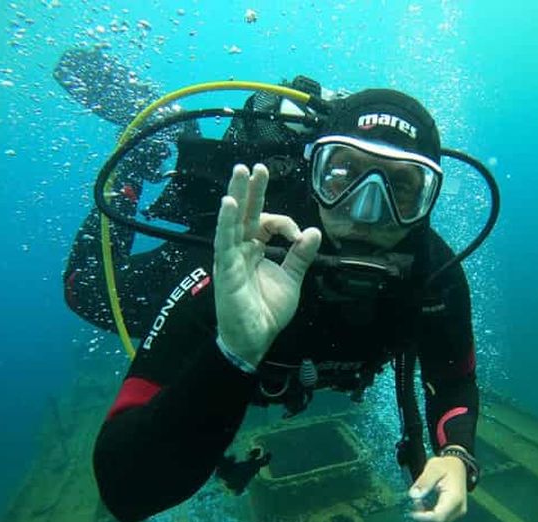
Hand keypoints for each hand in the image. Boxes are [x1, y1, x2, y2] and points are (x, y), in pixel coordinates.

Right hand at [214, 163, 321, 366]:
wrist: (255, 338)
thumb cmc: (267, 311)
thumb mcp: (292, 279)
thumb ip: (300, 255)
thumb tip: (313, 231)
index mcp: (254, 250)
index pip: (265, 222)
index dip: (284, 222)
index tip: (298, 236)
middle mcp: (239, 249)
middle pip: (244, 213)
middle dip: (250, 189)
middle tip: (255, 167)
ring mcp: (230, 257)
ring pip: (232, 220)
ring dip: (236, 195)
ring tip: (240, 172)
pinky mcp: (225, 268)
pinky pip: (224, 241)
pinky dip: (226, 222)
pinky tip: (229, 204)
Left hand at [408, 453, 467, 521]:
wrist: (458, 466)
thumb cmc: (444, 466)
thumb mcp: (433, 468)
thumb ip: (424, 482)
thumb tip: (413, 496)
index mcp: (454, 499)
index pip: (438, 517)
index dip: (422, 518)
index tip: (410, 512)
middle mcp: (459, 510)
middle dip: (422, 517)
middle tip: (415, 502)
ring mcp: (458, 514)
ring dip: (425, 517)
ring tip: (420, 501)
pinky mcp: (455, 515)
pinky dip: (429, 516)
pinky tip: (425, 504)